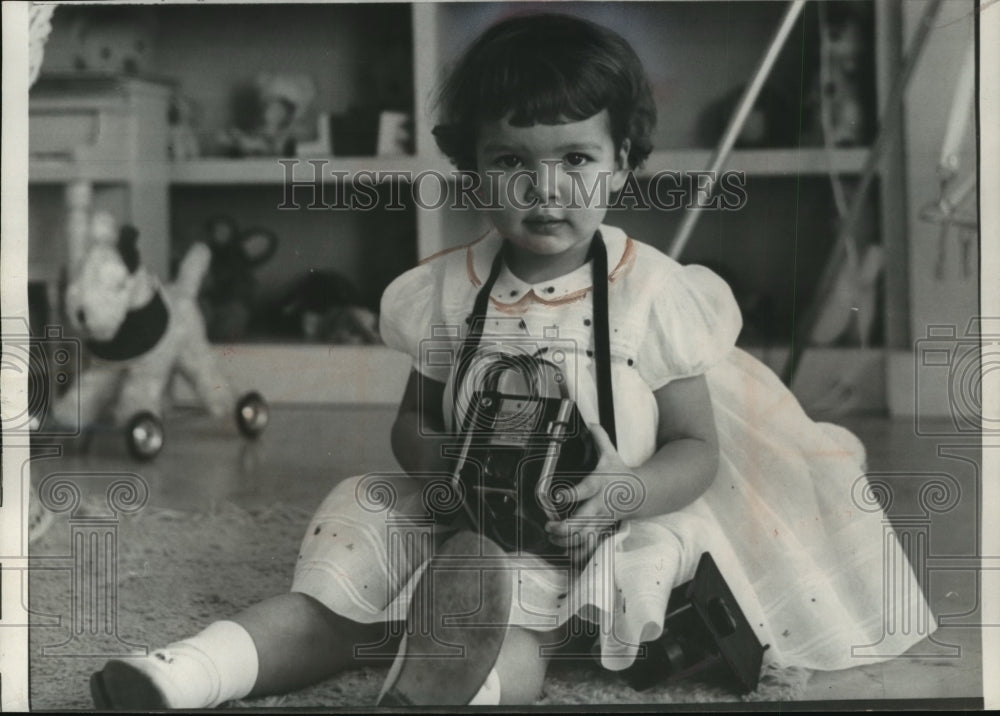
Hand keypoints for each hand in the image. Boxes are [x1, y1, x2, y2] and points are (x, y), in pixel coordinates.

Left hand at [545, 424, 642, 556]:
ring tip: (553, 538)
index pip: (583, 491)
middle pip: (582, 521)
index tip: (557, 495)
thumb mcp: (611, 454)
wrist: (641, 493)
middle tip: (550, 526)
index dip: (570, 494)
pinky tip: (566, 551)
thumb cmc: (620, 473)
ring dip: (567, 541)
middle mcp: (599, 505)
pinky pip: (590, 544)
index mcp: (598, 485)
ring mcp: (601, 519)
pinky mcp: (602, 528)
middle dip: (564, 527)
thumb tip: (591, 422)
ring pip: (584, 537)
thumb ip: (600, 438)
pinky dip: (578, 551)